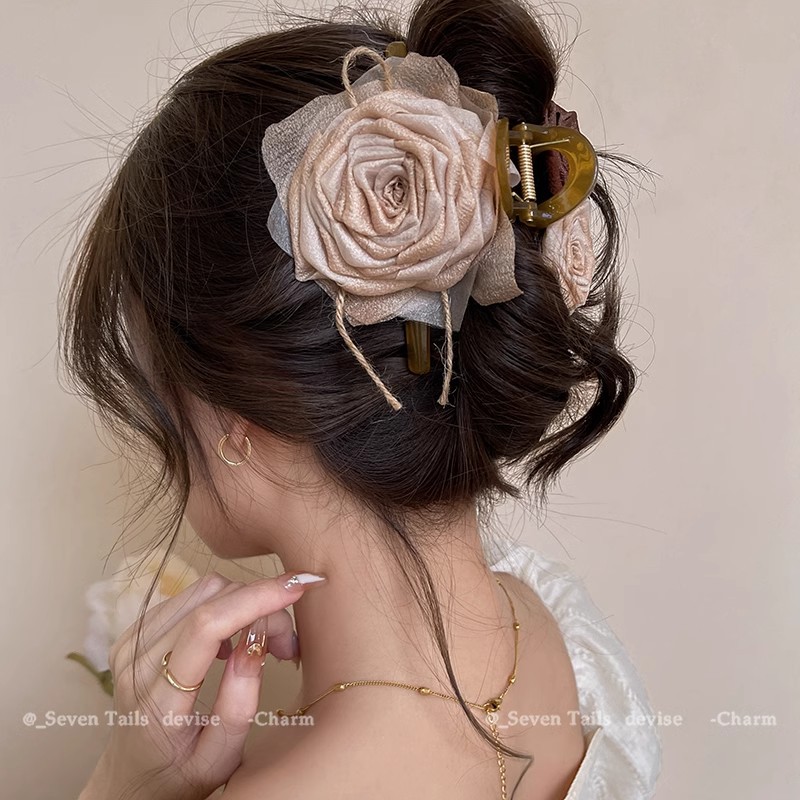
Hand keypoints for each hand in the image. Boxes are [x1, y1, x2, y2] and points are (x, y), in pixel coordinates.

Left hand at [79, 569, 326, 799]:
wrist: (132, 778)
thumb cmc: (181, 774)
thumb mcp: (220, 758)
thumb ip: (238, 704)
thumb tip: (257, 644)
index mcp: (156, 700)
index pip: (206, 627)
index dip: (255, 599)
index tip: (296, 589)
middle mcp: (136, 662)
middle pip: (209, 601)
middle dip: (261, 606)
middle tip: (287, 644)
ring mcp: (131, 642)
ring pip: (202, 590)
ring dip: (245, 603)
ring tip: (263, 641)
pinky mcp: (135, 631)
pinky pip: (191, 597)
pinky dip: (225, 606)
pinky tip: (234, 638)